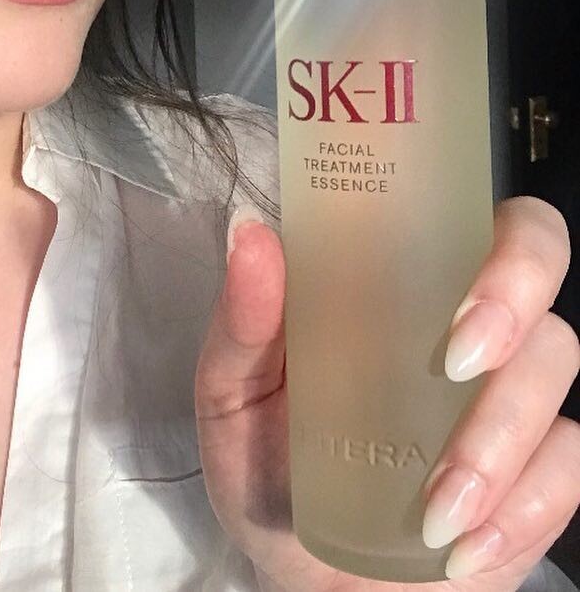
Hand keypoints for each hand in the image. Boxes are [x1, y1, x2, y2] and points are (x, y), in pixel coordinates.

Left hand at [194, 196, 579, 591]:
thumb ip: (242, 321)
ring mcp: (511, 398)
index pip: (486, 224)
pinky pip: (564, 476)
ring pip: (554, 378)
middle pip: (544, 280)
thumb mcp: (233, 391)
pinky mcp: (535, 477)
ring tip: (434, 509)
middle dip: (514, 317)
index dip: (503, 245)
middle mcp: (470, 324)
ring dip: (500, 441)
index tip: (454, 302)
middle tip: (456, 367)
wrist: (293, 568)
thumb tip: (249, 231)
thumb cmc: (266, 457)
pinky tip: (460, 548)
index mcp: (404, 282)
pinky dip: (517, 515)